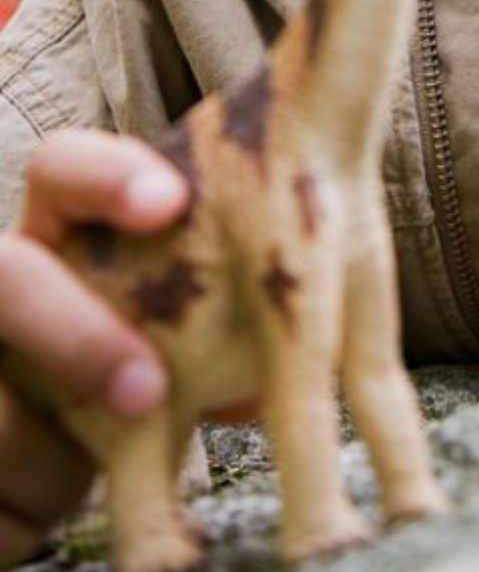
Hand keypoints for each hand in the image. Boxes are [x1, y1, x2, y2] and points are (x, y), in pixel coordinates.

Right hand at [0, 130, 187, 565]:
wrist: (22, 461)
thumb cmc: (107, 388)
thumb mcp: (153, 359)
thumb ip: (203, 352)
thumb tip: (260, 388)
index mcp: (54, 241)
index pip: (65, 170)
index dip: (108, 176)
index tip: (171, 203)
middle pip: (7, 273)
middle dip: (78, 336)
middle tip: (146, 392)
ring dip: (51, 456)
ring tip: (84, 466)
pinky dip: (22, 501)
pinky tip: (34, 494)